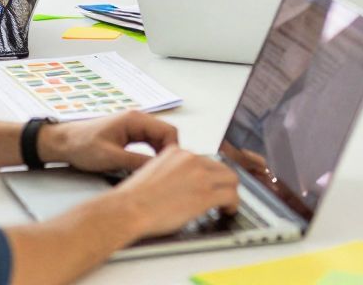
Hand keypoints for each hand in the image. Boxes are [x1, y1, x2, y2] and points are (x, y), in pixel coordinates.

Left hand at [39, 111, 178, 172]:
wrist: (62, 143)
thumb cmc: (81, 145)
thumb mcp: (111, 157)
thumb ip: (136, 162)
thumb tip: (157, 170)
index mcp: (135, 120)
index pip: (168, 131)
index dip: (173, 149)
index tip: (170, 167)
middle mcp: (137, 120)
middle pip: (165, 135)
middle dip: (168, 153)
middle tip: (166, 172)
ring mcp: (133, 126)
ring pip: (158, 140)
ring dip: (160, 154)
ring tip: (157, 172)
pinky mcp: (128, 134)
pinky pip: (148, 143)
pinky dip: (151, 154)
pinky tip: (147, 167)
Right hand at [113, 145, 240, 238]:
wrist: (129, 208)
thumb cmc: (134, 197)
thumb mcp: (152, 170)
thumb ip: (170, 170)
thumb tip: (179, 181)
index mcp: (177, 152)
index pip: (204, 160)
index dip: (210, 174)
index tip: (210, 183)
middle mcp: (191, 159)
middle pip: (221, 167)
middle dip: (223, 181)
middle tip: (223, 193)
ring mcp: (200, 176)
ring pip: (230, 179)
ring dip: (231, 191)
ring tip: (228, 202)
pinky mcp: (205, 195)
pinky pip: (231, 195)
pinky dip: (234, 203)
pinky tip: (229, 210)